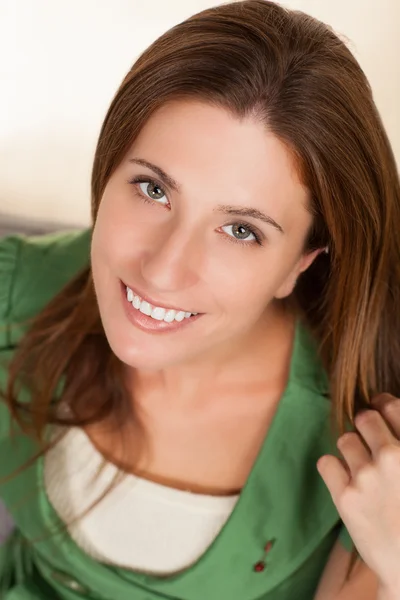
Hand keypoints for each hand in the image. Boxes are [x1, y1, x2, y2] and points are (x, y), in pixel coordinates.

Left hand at [317, 393, 399, 592]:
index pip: (392, 406)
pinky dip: (334, 469)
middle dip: (365, 425)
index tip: (379, 409)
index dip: (383, 405)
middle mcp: (394, 457)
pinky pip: (326, 462)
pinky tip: (346, 481)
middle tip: (369, 437)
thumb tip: (387, 423)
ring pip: (345, 439)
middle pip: (365, 417)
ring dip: (351, 450)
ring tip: (362, 468)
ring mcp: (368, 476)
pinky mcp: (346, 497)